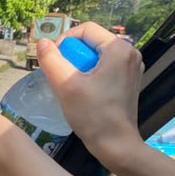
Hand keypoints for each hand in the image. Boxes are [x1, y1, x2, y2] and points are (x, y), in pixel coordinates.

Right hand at [37, 22, 144, 157]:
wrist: (117, 145)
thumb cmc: (93, 115)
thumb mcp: (66, 85)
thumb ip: (51, 60)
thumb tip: (42, 43)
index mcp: (119, 48)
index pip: (85, 30)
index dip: (64, 41)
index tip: (54, 61)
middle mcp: (130, 53)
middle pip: (91, 43)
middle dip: (72, 56)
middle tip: (62, 77)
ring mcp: (132, 68)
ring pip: (97, 56)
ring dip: (80, 67)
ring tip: (72, 87)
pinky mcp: (130, 81)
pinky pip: (105, 68)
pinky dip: (91, 75)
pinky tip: (85, 93)